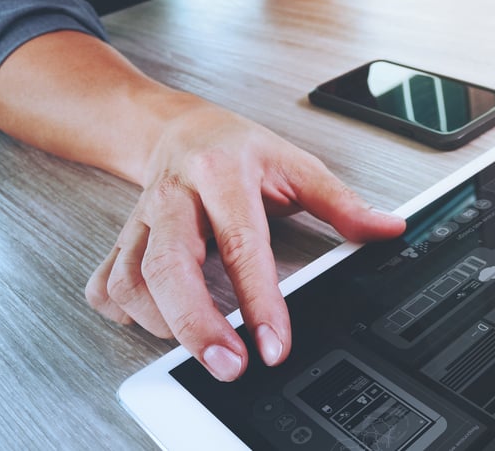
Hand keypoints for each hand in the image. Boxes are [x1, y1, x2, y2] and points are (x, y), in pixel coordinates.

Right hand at [84, 102, 405, 380]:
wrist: (178, 128)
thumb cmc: (237, 148)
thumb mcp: (296, 164)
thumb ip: (342, 203)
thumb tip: (387, 229)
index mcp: (223, 173)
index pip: (241, 243)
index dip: (259, 299)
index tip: (273, 344)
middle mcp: (175, 196)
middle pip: (169, 266)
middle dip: (196, 326)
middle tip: (229, 366)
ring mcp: (141, 219)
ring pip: (132, 280)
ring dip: (164, 324)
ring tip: (203, 344)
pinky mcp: (121, 239)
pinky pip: (107, 285)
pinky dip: (126, 314)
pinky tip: (156, 322)